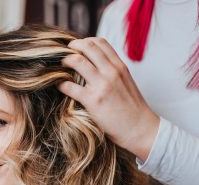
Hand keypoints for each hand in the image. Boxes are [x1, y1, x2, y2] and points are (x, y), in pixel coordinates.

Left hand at [58, 37, 159, 161]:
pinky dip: (60, 84)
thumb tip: (96, 66)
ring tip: (58, 67)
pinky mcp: (93, 101)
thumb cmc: (132, 108)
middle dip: (71, 47)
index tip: (76, 48)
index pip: (100, 42)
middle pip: (87, 46)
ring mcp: (102, 85)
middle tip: (63, 54)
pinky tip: (58, 86)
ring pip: (77, 61)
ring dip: (64, 61)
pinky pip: (70, 87)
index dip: (84, 41)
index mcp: (120, 66)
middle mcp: (111, 72)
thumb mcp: (126, 82)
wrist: (140, 129)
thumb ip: (113, 71)